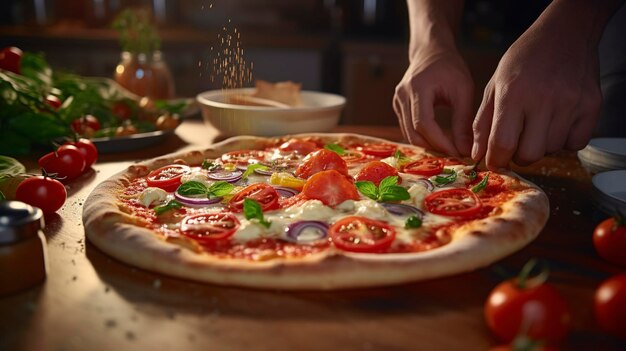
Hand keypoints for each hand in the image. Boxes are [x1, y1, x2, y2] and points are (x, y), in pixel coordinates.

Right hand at [393, 48, 473, 155]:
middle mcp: (402, 96)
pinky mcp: (398, 106)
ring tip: (449, 149)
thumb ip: (463, 121)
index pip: (424, 123)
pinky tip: (439, 140)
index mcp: (418, 88)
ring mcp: (397, 101)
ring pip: (409, 134)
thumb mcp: (463, 91)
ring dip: (428, 144)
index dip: (439, 141)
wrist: (430, 51)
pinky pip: (408, 128)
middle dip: (434, 147)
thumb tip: (466, 150)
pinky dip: (423, 137)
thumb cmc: (450, 67)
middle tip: (455, 155)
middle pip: (413, 132)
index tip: (457, 152)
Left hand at [472, 19, 601, 169]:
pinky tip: (557, 122)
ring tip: (537, 123)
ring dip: (540, 145)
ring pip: (551, 150)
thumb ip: (483, 123)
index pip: (503, 144)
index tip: (494, 161)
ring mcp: (571, 103)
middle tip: (516, 141)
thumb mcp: (495, 85)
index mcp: (514, 93)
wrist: (564, 34)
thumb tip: (478, 156)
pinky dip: (564, 140)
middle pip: (529, 155)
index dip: (496, 160)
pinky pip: (575, 144)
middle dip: (518, 156)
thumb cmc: (524, 60)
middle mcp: (544, 99)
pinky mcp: (592, 106)